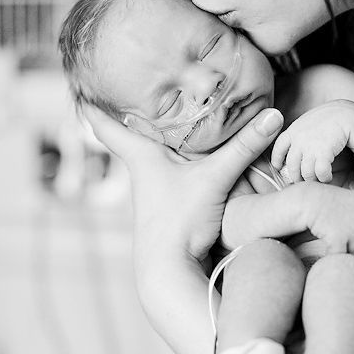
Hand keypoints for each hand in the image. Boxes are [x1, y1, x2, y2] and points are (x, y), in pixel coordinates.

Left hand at [82, 105, 283, 262]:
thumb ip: (244, 147)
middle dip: (130, 111)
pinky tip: (190, 149)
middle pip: (129, 133)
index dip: (92, 105)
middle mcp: (142, 169)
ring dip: (155, 133)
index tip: (79, 87)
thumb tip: (274, 116)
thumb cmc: (178, 221)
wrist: (170, 269)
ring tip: (165, 107)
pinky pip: (169, 168)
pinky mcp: (169, 202)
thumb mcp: (215, 178)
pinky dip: (175, 153)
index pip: (105, 125)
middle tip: (133, 84)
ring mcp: (154, 187)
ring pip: (151, 151)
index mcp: (140, 155)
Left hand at [271, 101, 353, 182]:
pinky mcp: (324, 149)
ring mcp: (310, 142)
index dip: (278, 158)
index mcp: (297, 128)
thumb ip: (305, 138)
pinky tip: (328, 175)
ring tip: (321, 178)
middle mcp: (300, 135)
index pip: (279, 146)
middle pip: (292, 165)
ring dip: (314, 179)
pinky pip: (319, 172)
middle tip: (308, 182)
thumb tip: (292, 161)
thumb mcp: (317, 127)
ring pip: (305, 172)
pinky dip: (324, 177)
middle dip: (299, 177)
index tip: (279, 167)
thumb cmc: (340, 123)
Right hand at [293, 183, 353, 253]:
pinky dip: (332, 252)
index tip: (343, 222)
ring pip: (352, 248)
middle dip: (350, 237)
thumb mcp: (347, 201)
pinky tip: (324, 243)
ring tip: (328, 233)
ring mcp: (351, 228)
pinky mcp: (338, 238)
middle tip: (334, 228)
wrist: (305, 200)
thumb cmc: (324, 202)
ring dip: (341, 245)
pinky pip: (340, 253)